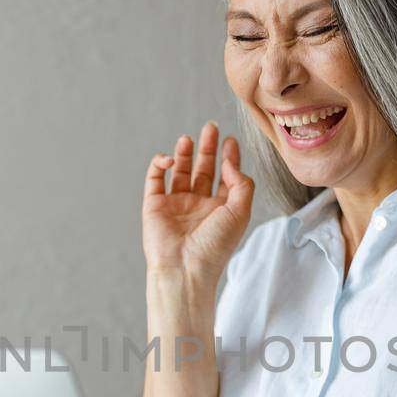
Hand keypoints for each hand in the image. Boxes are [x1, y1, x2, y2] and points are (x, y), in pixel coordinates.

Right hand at [143, 121, 253, 289]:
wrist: (185, 268)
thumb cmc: (215, 246)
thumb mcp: (240, 212)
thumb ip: (241, 183)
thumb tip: (229, 163)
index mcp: (220, 209)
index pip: (225, 177)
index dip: (229, 158)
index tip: (230, 140)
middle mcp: (198, 206)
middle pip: (204, 170)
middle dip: (207, 148)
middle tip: (210, 127)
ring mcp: (175, 205)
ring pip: (180, 172)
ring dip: (184, 153)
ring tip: (188, 138)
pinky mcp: (154, 205)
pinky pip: (155, 179)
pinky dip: (159, 165)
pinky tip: (169, 159)